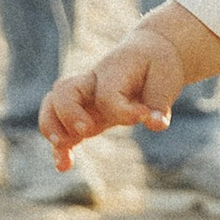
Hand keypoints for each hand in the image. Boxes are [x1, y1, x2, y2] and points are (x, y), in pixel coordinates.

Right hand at [39, 28, 185, 167]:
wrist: (150, 54)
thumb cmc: (157, 65)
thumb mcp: (167, 80)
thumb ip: (159, 103)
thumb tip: (156, 124)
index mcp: (112, 71)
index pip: (107, 95)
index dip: (124, 111)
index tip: (145, 115)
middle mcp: (91, 82)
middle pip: (64, 92)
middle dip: (70, 114)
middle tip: (88, 131)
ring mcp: (85, 99)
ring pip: (53, 106)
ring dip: (53, 128)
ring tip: (63, 148)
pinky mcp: (85, 114)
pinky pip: (62, 128)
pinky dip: (59, 147)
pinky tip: (63, 165)